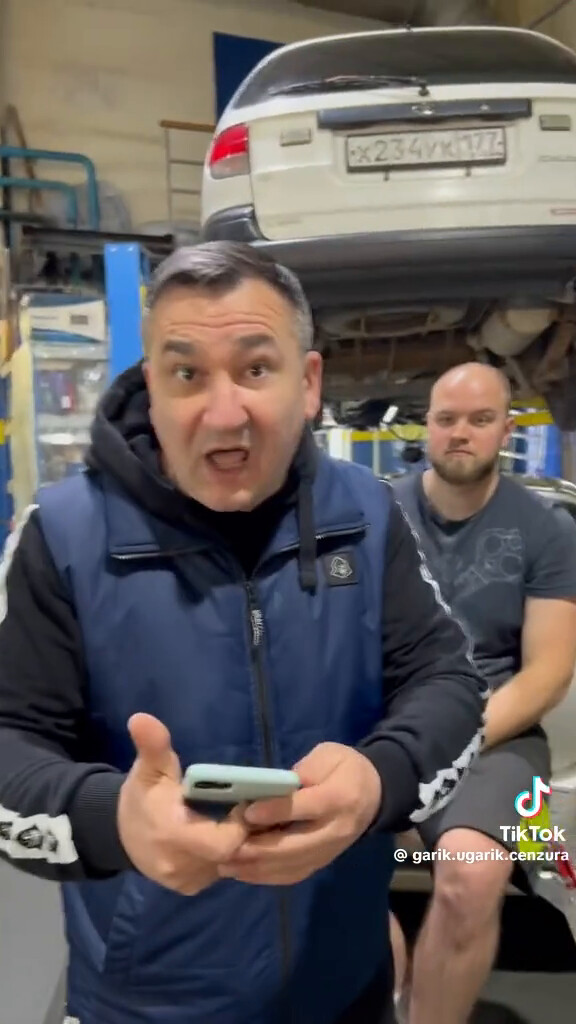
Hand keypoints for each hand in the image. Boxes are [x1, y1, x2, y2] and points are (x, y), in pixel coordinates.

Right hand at [118, 713, 247, 894]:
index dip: (241, 824)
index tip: (243, 801)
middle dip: (244, 832)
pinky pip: (220, 872)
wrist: (119, 833)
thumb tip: (142, 718)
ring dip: (238, 844)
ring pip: (230, 866)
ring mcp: (186, 881)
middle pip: (232, 855)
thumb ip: (152, 745)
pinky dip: (227, 855)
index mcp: (173, 835)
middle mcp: (181, 865)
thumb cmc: (141, 796)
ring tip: (238, 821)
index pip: (225, 842)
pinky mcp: (190, 887)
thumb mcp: (147, 768)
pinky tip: (225, 835)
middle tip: (245, 809)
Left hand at [218, 743, 381, 885]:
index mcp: (338, 798)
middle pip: (294, 846)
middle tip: (226, 848)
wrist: (375, 793)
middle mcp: (336, 830)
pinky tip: (244, 873)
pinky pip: (294, 875)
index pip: (304, 808)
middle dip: (258, 849)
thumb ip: (304, 770)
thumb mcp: (327, 755)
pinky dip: (267, 876)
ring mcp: (330, 851)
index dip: (275, 811)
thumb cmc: (345, 767)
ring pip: (292, 866)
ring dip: (257, 868)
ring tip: (227, 865)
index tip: (247, 813)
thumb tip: (272, 787)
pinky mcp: (323, 862)